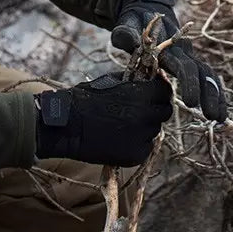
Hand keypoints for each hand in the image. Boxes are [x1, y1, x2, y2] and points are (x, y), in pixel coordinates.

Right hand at [35, 72, 171, 166]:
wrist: (67, 125)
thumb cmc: (84, 98)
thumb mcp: (108, 81)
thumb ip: (131, 80)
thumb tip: (147, 76)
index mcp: (138, 94)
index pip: (165, 91)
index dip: (161, 89)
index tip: (155, 89)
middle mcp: (144, 117)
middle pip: (165, 111)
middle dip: (156, 107)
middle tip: (142, 107)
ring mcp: (141, 138)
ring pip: (155, 129)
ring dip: (146, 125)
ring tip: (125, 122)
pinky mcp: (136, 156)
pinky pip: (146, 146)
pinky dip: (138, 141)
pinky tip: (121, 136)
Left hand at [112, 0, 226, 121]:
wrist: (146, 11)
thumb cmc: (134, 23)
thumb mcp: (126, 25)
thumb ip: (127, 34)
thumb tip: (127, 39)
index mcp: (167, 45)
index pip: (182, 64)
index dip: (188, 83)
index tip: (189, 102)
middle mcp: (183, 51)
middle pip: (201, 71)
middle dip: (207, 94)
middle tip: (210, 116)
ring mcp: (189, 56)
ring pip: (208, 75)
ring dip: (215, 96)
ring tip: (218, 118)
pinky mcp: (191, 63)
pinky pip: (207, 78)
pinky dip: (215, 94)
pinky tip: (219, 112)